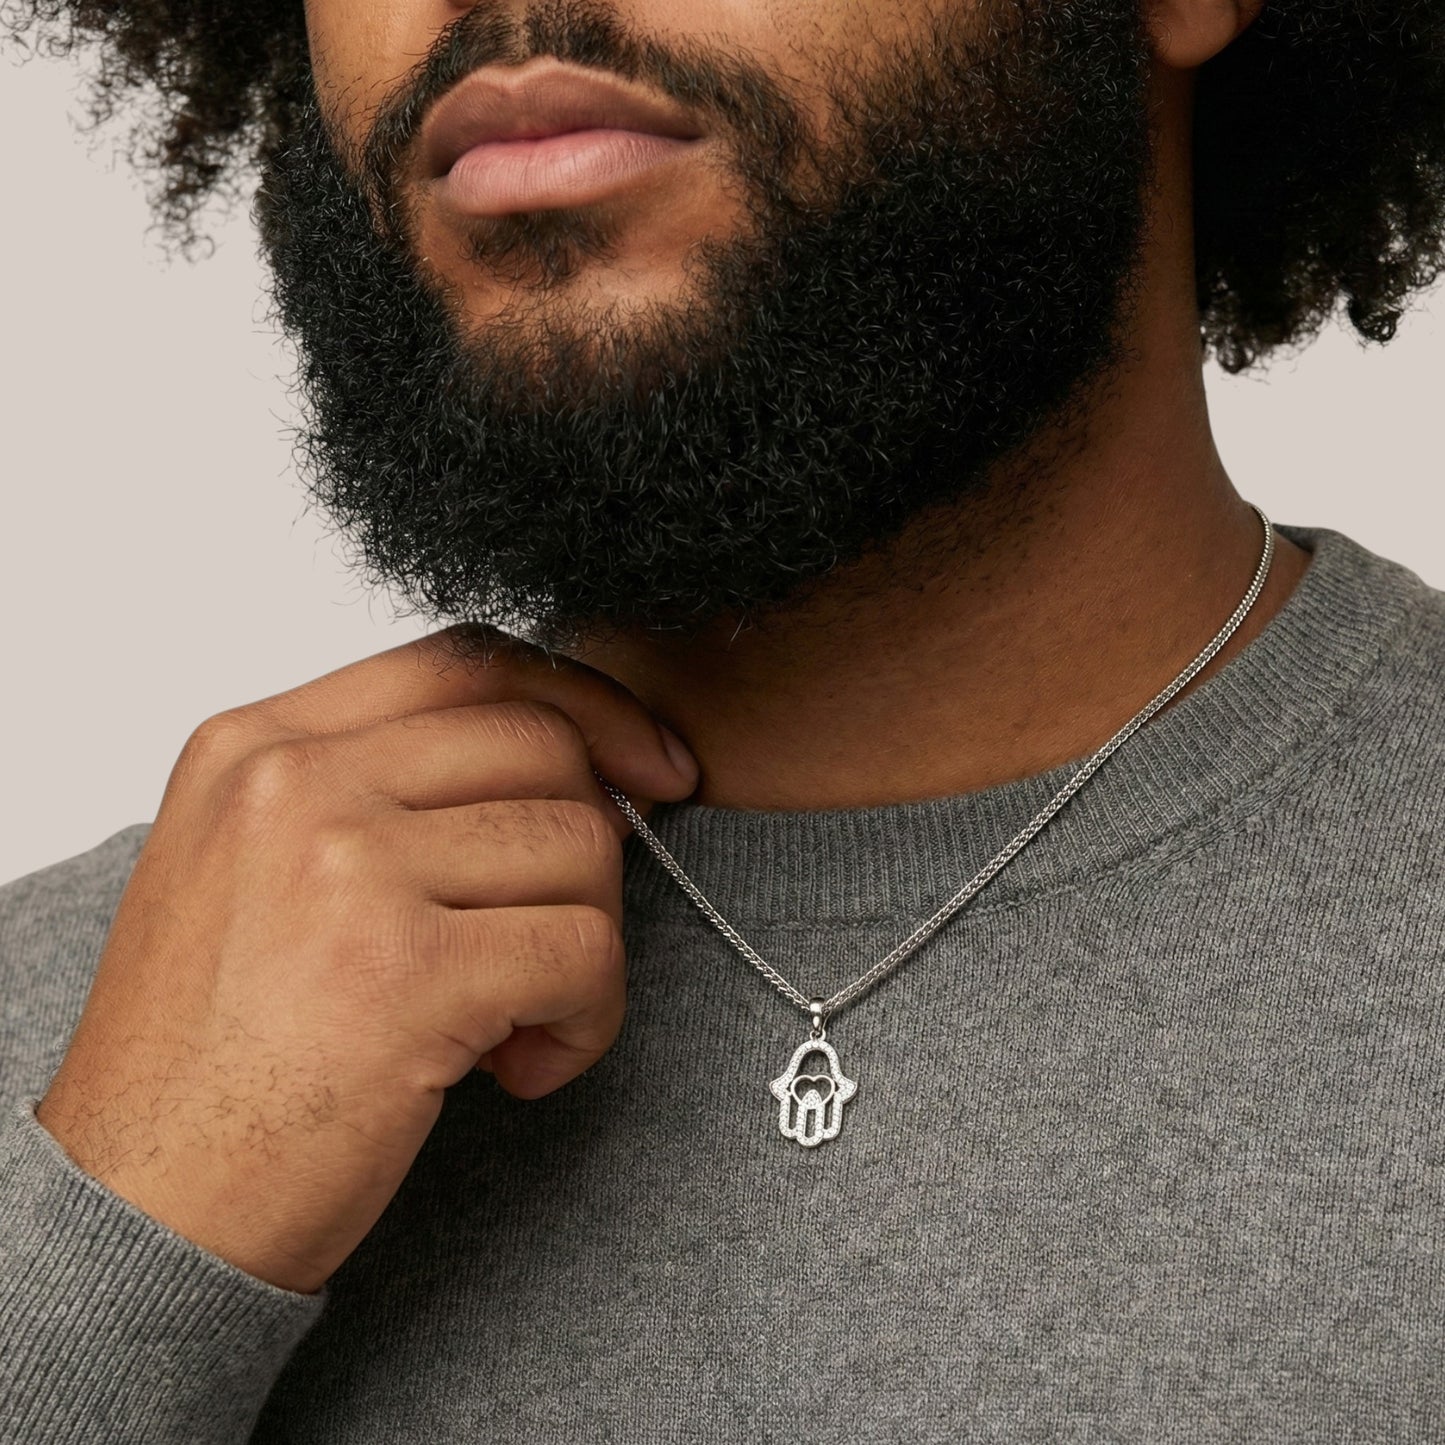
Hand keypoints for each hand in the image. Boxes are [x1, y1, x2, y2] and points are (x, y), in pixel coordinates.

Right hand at [35, 625, 697, 1294]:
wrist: (139, 1208)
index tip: (647, 763)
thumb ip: (384, 794)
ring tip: (524, 1018)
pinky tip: (523, 1068)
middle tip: (563, 933)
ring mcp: (345, 868)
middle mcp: (295, 782)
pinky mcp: (403, 971)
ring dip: (591, 944)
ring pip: (581, 845)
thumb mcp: (257, 870)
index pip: (466, 660)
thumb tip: (574, 769)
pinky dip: (590, 1017)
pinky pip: (584, 951)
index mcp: (257, 744)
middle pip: (542, 745)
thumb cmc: (215, 1052)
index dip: (584, 703)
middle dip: (598, 843)